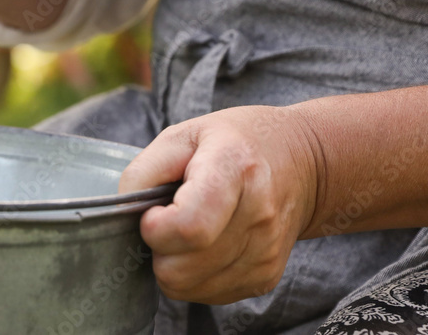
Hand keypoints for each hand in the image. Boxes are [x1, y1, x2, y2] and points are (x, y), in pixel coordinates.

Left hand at [119, 106, 321, 303]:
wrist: (305, 163)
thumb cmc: (236, 142)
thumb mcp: (185, 133)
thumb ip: (145, 169)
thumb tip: (122, 210)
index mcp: (235, 168)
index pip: (190, 227)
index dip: (156, 228)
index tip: (152, 213)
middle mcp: (258, 216)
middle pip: (182, 267)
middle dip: (158, 248)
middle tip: (165, 220)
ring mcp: (265, 252)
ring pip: (189, 288)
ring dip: (173, 264)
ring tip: (185, 229)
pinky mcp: (266, 277)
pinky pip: (207, 294)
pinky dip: (193, 275)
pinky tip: (203, 244)